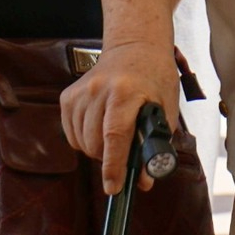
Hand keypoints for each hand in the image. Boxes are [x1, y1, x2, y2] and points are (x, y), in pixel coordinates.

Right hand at [60, 38, 179, 195]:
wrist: (135, 47)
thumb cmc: (155, 77)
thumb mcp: (166, 109)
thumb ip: (156, 144)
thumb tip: (144, 181)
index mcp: (126, 91)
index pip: (115, 135)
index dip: (114, 166)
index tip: (114, 187)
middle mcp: (99, 90)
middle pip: (95, 144)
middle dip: (109, 159)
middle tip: (124, 153)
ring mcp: (81, 92)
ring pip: (81, 143)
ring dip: (97, 150)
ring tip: (114, 136)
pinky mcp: (68, 96)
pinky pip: (71, 134)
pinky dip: (84, 140)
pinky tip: (99, 127)